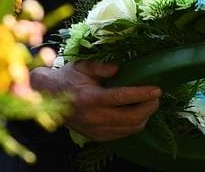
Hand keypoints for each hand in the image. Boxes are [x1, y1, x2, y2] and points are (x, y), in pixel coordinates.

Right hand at [31, 60, 160, 141]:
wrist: (47, 97)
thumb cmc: (66, 78)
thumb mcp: (81, 66)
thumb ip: (100, 66)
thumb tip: (119, 68)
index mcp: (90, 98)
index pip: (123, 98)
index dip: (142, 94)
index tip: (157, 89)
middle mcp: (94, 117)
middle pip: (132, 117)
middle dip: (149, 108)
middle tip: (156, 97)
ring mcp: (95, 129)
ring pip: (130, 128)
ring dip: (144, 117)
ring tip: (148, 105)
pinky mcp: (97, 136)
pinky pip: (122, 134)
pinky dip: (133, 125)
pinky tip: (135, 114)